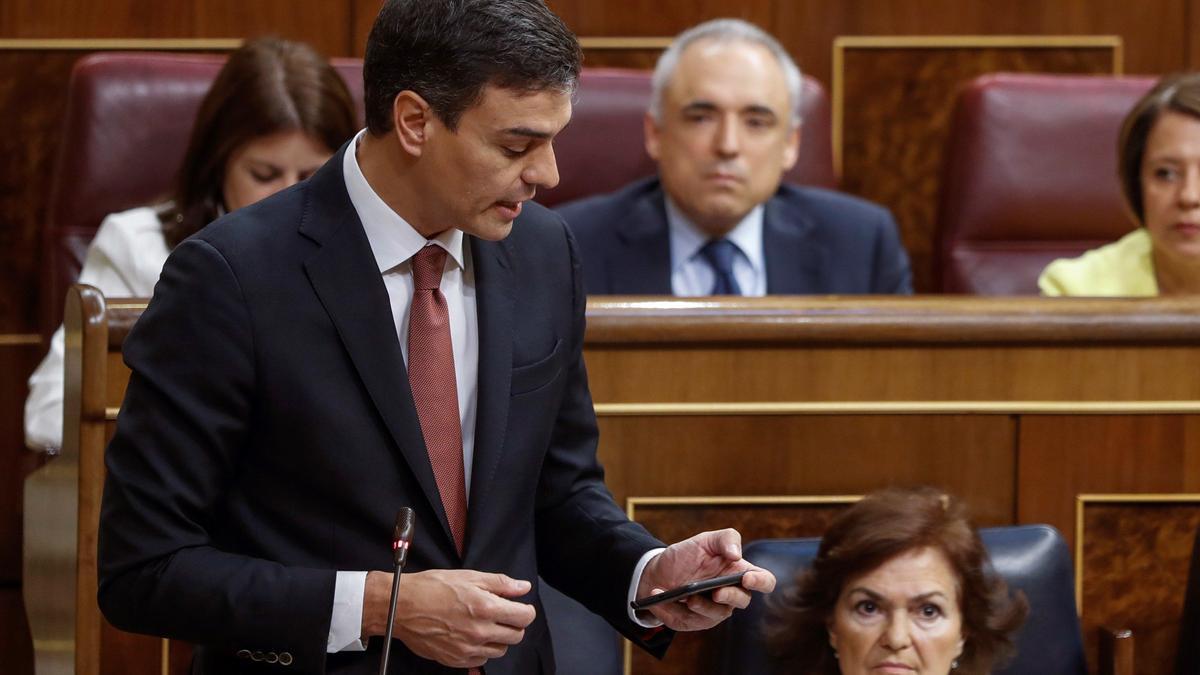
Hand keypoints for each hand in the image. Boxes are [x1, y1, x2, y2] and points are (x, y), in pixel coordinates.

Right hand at [362, 569, 535, 667]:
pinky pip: (480, 661)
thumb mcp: (469, 577)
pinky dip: (481, 650)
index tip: (520, 607)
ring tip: (484, 625)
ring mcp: (468, 649)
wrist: (401, 607)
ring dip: (498, 638)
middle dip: (513, 624)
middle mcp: (479, 631)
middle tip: (502, 615)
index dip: (526, 611)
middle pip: (516, 636)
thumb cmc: (431, 588)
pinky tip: (471, 636)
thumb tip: (523, 587)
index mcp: (486, 608)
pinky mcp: (456, 660)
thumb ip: (501, 583)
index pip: (524, 617)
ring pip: (500, 650)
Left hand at [636, 529, 775, 630]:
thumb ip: (726, 538)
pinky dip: (672, 609)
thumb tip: (736, 554)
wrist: (659, 571)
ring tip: (684, 596)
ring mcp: (714, 611)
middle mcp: (731, 595)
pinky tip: (659, 596)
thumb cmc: (688, 555)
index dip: (761, 582)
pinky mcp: (695, 621)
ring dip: (700, 606)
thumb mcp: (705, 540)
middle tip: (716, 592)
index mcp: (739, 573)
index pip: (764, 581)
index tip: (747, 578)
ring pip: (716, 615)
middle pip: (743, 601)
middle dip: (729, 597)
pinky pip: (687, 621)